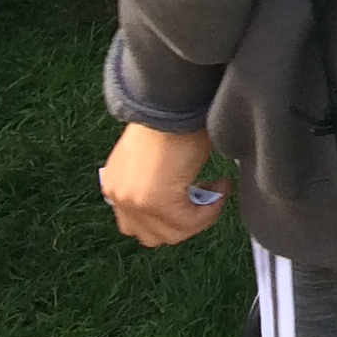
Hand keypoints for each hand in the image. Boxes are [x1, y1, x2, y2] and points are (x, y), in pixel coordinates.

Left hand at [98, 124, 229, 246]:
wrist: (178, 100)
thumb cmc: (175, 119)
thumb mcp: (153, 159)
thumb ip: (153, 185)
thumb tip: (180, 203)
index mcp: (115, 185)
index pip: (140, 225)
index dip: (173, 218)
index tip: (196, 199)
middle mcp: (118, 196)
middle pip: (154, 236)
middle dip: (184, 223)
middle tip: (206, 198)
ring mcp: (134, 201)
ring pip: (173, 234)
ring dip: (200, 217)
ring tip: (216, 190)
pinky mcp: (155, 201)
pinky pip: (189, 223)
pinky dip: (210, 210)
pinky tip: (221, 187)